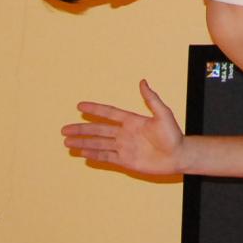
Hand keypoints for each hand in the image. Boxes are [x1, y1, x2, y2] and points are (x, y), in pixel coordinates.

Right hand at [64, 80, 185, 174]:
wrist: (178, 156)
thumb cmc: (173, 135)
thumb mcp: (163, 114)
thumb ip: (151, 99)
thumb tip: (143, 81)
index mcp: (132, 120)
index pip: (109, 113)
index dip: (95, 109)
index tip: (79, 106)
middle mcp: (125, 133)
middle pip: (98, 130)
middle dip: (81, 129)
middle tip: (64, 129)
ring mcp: (124, 147)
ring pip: (98, 144)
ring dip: (83, 143)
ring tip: (67, 142)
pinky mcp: (125, 161)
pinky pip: (106, 157)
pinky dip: (94, 155)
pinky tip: (83, 154)